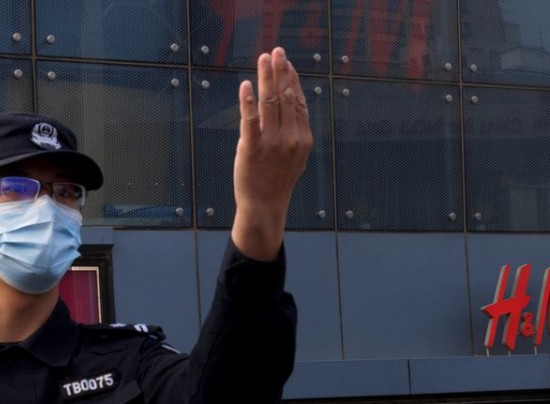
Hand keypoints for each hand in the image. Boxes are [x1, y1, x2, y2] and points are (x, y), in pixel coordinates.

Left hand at [232, 47, 313, 260]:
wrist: (265, 206)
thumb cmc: (277, 180)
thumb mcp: (296, 156)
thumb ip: (295, 131)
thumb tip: (292, 104)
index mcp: (303, 138)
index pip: (298, 101)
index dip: (292, 79)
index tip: (286, 62)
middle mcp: (290, 138)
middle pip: (285, 97)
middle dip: (280, 71)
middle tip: (275, 51)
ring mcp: (271, 143)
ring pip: (269, 103)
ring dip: (266, 77)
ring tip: (263, 59)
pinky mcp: (252, 149)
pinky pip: (250, 120)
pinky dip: (248, 101)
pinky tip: (247, 85)